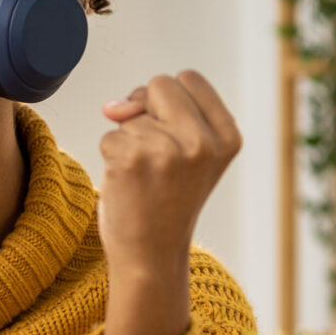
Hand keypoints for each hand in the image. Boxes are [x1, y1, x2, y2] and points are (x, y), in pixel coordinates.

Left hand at [96, 71, 241, 334]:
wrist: (151, 256)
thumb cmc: (166, 202)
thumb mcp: (190, 155)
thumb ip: (164, 116)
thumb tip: (113, 107)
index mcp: (227, 137)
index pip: (190, 78)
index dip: (168, 99)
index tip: (170, 128)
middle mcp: (202, 142)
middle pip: (159, 84)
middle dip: (145, 108)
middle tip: (152, 150)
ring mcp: (167, 150)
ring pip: (130, 114)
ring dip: (128, 141)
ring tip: (144, 178)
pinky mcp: (132, 159)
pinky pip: (108, 135)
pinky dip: (110, 157)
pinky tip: (128, 185)